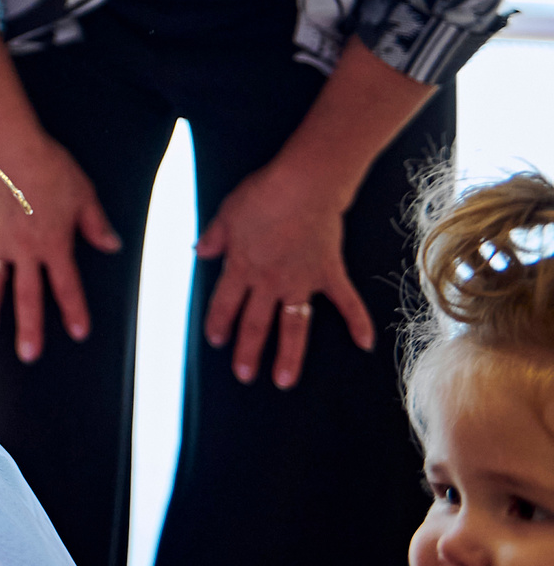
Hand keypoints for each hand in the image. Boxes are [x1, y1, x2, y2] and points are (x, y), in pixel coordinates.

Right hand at [0, 127, 119, 362]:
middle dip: (29, 327)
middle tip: (29, 355)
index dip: (74, 310)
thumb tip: (111, 245)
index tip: (78, 333)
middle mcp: (25, 249)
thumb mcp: (84, 195)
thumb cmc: (52, 168)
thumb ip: (96, 225)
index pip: (67, 286)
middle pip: (27, 295)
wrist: (12, 146)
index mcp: (55, 245)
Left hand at [197, 156, 374, 387]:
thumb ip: (214, 237)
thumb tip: (199, 252)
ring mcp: (301, 280)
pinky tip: (365, 343)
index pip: (224, 303)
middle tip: (244, 375)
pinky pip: (346, 302)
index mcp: (241, 266)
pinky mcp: (329, 273)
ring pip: (294, 325)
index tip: (216, 342)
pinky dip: (357, 321)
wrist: (304, 185)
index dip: (219, 323)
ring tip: (284, 380)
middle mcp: (269, 280)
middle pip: (256, 323)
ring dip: (289, 354)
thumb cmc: (263, 195)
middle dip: (248, 351)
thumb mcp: (227, 213)